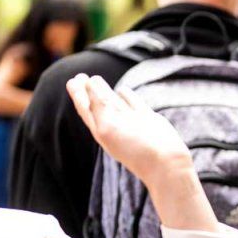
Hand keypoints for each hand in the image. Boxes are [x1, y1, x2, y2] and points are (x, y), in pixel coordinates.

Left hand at [67, 74, 191, 188]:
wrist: (163, 161)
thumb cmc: (134, 147)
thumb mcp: (109, 126)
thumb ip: (98, 104)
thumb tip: (89, 83)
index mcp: (101, 128)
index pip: (85, 108)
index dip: (78, 94)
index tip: (73, 80)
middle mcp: (115, 124)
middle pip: (97, 104)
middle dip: (88, 90)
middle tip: (81, 76)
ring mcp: (131, 121)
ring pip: (114, 102)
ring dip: (104, 90)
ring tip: (96, 79)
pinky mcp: (147, 119)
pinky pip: (133, 103)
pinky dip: (127, 95)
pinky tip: (123, 90)